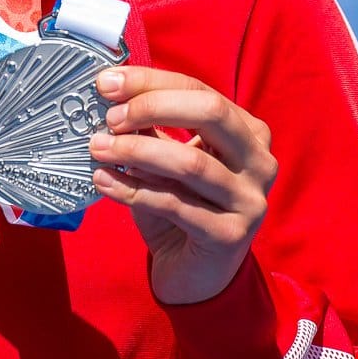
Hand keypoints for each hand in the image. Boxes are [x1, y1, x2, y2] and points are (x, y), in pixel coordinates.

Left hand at [87, 66, 277, 305]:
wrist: (195, 275)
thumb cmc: (180, 208)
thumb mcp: (164, 162)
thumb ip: (149, 129)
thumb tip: (112, 92)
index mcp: (249, 133)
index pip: (201, 91)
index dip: (152, 83)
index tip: (107, 83)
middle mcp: (260, 162)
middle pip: (210, 113)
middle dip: (152, 107)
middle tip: (109, 117)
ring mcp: (250, 200)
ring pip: (190, 162)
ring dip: (136, 151)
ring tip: (97, 149)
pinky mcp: (230, 235)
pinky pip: (175, 204)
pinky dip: (134, 190)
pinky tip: (104, 182)